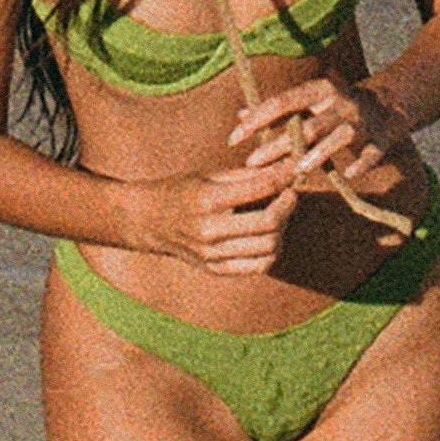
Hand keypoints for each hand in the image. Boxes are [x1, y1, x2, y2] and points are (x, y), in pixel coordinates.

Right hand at [132, 143, 309, 277]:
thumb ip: (247, 176)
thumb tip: (285, 171)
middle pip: (270, 223)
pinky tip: (269, 235)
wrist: (145, 221)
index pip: (259, 188)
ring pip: (269, 247)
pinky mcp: (215, 270)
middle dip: (288, 205)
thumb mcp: (208, 176)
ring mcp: (212, 254)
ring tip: (278, 214)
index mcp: (207, 200)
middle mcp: (210, 231)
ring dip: (282, 228)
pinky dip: (272, 250)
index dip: (283, 178)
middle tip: (290, 193)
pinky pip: (259, 266)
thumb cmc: (179, 191)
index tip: (294, 170)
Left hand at [232, 73, 418, 227]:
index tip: (234, 139)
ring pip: (339, 136)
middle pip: (307, 124)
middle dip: (279, 144)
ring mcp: (361, 121)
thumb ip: (278, 109)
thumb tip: (240, 115)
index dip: (257, 120)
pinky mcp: (381, 138)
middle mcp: (340, 102)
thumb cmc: (336, 107)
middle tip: (253, 162)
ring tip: (297, 169)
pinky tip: (348, 173)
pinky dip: (362, 162)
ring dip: (319, 152)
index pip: (282, 102)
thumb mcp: (309, 101)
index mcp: (318, 90)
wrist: (388, 105)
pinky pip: (371, 152)